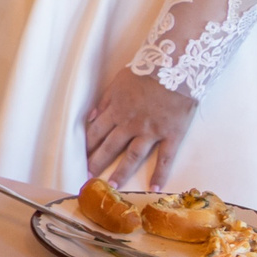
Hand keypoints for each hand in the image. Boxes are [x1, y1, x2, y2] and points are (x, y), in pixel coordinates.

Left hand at [84, 67, 197, 189]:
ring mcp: (151, 131)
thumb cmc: (147, 72)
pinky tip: (154, 188)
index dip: (88, 145)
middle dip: (97, 162)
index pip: (96, 132)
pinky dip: (160, 174)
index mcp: (117, 110)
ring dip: (122, 172)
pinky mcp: (171, 135)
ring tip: (113, 186)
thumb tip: (91, 117)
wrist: (176, 68)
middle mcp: (131, 124)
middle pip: (110, 147)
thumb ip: (105, 101)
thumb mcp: (118, 82)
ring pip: (133, 156)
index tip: (80, 156)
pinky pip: (165, 158)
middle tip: (88, 177)